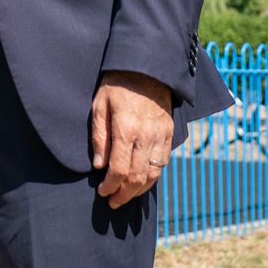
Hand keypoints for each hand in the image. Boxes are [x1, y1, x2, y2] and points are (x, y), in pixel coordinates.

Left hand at [90, 71, 172, 207]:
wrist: (147, 65)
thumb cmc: (117, 83)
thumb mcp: (100, 103)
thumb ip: (99, 135)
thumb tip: (99, 166)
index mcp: (126, 127)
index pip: (118, 169)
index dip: (110, 186)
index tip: (102, 192)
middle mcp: (146, 135)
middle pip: (137, 177)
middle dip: (124, 194)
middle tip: (113, 202)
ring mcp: (160, 135)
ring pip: (153, 174)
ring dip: (139, 191)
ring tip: (126, 196)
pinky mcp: (169, 133)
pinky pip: (163, 163)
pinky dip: (153, 177)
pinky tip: (143, 181)